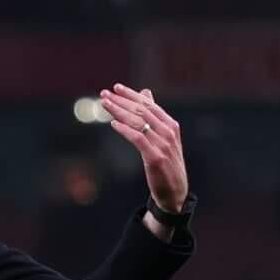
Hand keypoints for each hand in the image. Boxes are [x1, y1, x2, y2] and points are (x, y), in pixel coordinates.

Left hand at [97, 85, 187, 215]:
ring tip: (104, 104)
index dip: (131, 95)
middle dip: (121, 101)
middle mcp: (168, 132)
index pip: (148, 105)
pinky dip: (125, 130)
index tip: (116, 88)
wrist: (175, 192)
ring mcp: (163, 144)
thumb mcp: (163, 138)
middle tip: (105, 94)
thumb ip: (154, 116)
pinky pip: (138, 139)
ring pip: (138, 122)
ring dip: (119, 112)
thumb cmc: (167, 164)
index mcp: (170, 125)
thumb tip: (146, 93)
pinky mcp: (155, 157)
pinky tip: (113, 124)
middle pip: (141, 111)